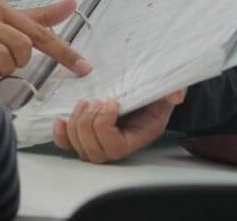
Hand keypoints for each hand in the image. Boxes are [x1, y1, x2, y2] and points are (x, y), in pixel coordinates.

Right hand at [0, 0, 91, 88]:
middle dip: (19, 61)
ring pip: (4, 61)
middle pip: (23, 47)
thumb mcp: (4, 18)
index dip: (64, 52)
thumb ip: (37, 16)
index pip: (40, 32)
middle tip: (5, 60)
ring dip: (2, 71)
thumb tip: (72, 4)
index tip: (84, 67)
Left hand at [52, 90, 186, 162]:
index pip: (115, 148)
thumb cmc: (157, 87)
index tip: (111, 101)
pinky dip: (61, 134)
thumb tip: (175, 96)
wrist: (148, 84)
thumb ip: (173, 90)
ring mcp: (102, 139)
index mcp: (140, 134)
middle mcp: (120, 142)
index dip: (105, 127)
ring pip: (80, 148)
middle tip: (94, 100)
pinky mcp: (88, 132)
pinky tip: (60, 119)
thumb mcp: (169, 85)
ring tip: (85, 101)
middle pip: (94, 152)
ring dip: (76, 123)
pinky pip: (69, 144)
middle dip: (88, 124)